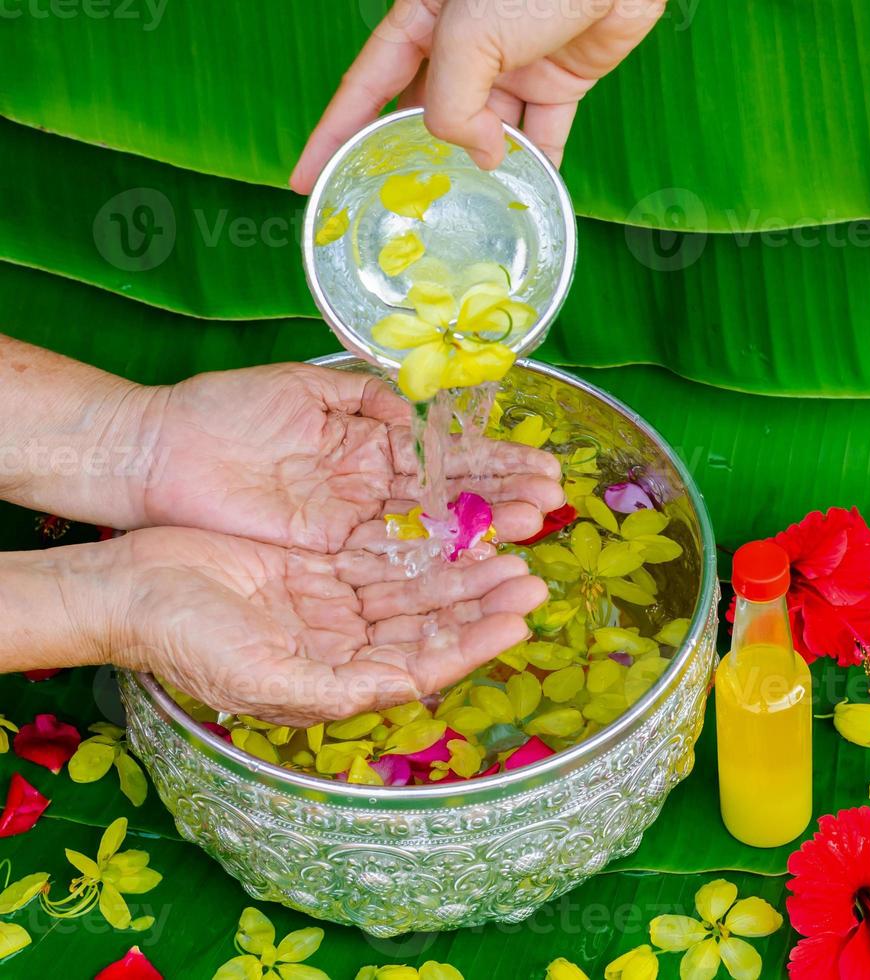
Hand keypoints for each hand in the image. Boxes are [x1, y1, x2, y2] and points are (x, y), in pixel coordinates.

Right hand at [117, 526, 546, 726]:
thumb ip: (334, 689)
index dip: (472, 644)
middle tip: (532, 580)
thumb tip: (404, 691)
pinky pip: (383, 553)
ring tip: (513, 551)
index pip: (422, 665)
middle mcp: (344, 645)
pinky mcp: (319, 564)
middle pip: (430, 623)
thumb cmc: (183, 640)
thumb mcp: (259, 674)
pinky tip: (459, 528)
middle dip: (482, 603)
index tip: (516, 623)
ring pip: (415, 587)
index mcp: (336, 680)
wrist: (127, 589)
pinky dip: (422, 542)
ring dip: (463, 572)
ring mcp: (334, 603)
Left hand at [141, 362, 563, 551]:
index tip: (542, 464)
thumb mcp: (302, 386)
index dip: (494, 460)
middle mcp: (369, 487)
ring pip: (429, 530)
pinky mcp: (325, 551)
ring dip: (483, 531)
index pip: (445, 455)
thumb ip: (364, 395)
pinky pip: (389, 556)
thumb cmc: (223, 410)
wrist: (160, 451)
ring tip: (532, 528)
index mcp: (369, 443)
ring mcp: (350, 523)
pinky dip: (434, 557)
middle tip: (554, 502)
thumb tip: (416, 402)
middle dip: (504, 498)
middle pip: (450, 497)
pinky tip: (478, 555)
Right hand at [290, 0, 667, 190]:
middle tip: (391, 212)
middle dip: (408, 161)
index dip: (334, 136)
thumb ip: (453, 103)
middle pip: (423, 115)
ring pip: (484, 131)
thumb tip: (476, 154)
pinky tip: (525, 194)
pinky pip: (541, 134)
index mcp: (420, 19)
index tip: (308, 180)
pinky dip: (536, 164)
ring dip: (479, 168)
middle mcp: (462, 46)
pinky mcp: (559, 80)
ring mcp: (512, 65)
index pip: (364, 87)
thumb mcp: (468, 36)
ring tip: (465, 212)